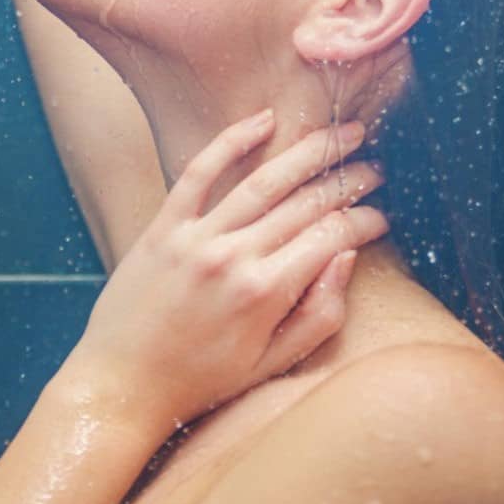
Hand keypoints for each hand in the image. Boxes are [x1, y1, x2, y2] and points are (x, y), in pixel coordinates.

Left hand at [77, 111, 387, 429]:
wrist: (122, 384)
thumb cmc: (202, 380)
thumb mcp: (271, 364)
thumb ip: (319, 314)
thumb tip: (347, 258)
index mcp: (264, 294)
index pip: (331, 238)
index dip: (364, 222)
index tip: (382, 217)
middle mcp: (233, 257)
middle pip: (305, 204)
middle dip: (348, 182)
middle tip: (374, 169)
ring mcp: (197, 236)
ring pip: (264, 180)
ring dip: (309, 152)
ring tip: (342, 135)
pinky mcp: (165, 225)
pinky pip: (200, 171)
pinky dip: (232, 140)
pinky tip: (264, 120)